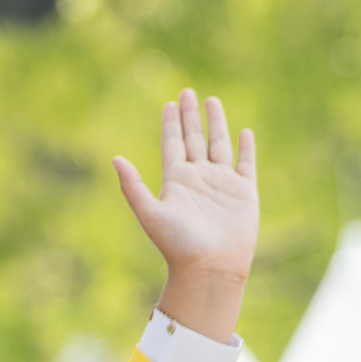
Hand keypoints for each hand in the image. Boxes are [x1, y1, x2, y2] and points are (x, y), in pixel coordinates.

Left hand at [113, 92, 258, 341]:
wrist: (210, 268)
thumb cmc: (178, 245)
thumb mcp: (150, 213)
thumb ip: (133, 186)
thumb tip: (115, 158)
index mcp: (177, 180)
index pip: (172, 144)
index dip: (170, 124)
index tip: (169, 104)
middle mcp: (199, 178)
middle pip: (193, 139)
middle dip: (190, 116)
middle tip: (187, 93)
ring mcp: (222, 184)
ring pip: (219, 145)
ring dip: (215, 123)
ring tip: (212, 101)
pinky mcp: (245, 193)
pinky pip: (246, 164)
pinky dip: (245, 148)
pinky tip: (244, 132)